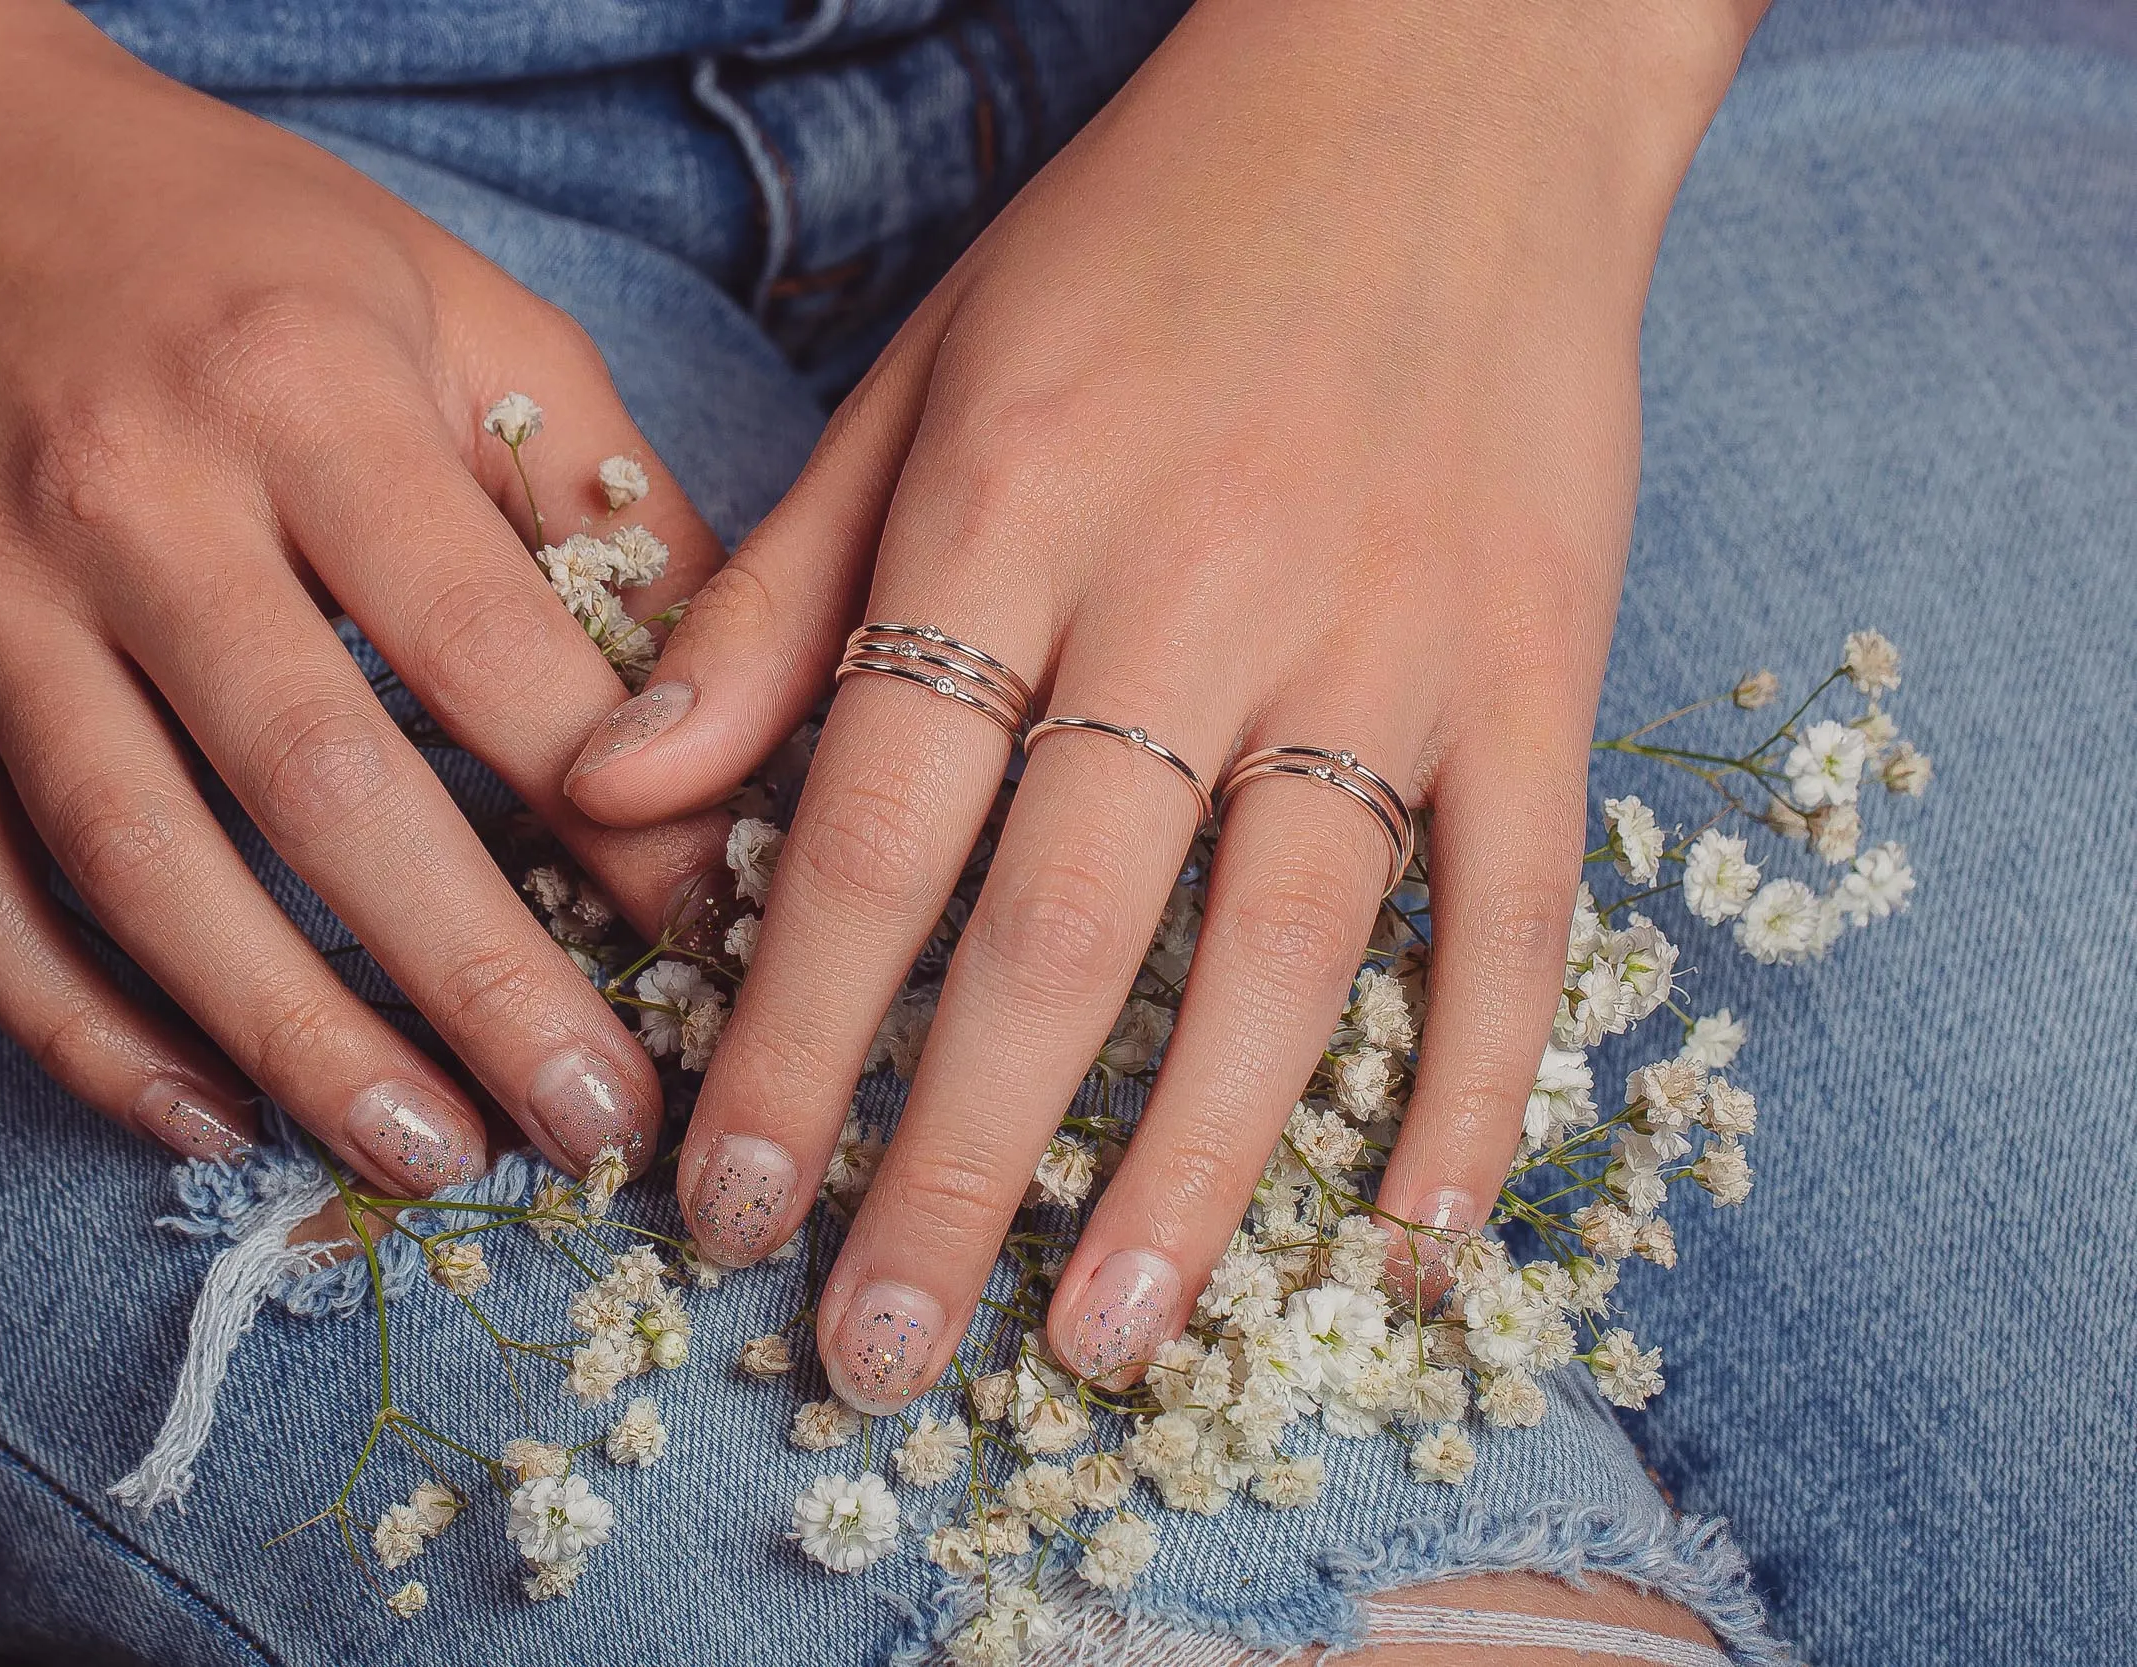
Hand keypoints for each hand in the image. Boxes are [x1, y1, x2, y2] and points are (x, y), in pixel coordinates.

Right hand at [0, 0, 728, 1189]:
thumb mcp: (459, 311)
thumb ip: (601, 498)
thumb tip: (739, 704)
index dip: (616, 813)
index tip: (723, 937)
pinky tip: (213, 1119)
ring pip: (140, 869)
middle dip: (477, 980)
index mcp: (302, 392)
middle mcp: (130, 500)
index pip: (484, 647)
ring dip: (297, 1040)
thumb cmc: (244, 254)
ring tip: (439, 1153)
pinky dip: (85, 1031)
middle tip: (600, 1119)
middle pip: (319, 785)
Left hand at [568, 0, 1756, 1402]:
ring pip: (1286, 948)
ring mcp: (1390, 632)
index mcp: (1013, 507)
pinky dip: (1478, 1076)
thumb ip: (774, 597)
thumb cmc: (1147, 236)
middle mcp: (1200, 585)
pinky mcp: (1540, 656)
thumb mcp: (921, 376)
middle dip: (951, 1161)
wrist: (1440, 81)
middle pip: (1059, 926)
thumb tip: (608, 795)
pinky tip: (1412, 1233)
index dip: (788, 1034)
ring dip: (1189, 1167)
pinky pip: (1520, 901)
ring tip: (1095, 1339)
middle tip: (874, 1348)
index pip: (875, 822)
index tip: (718, 1201)